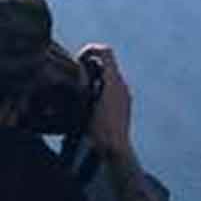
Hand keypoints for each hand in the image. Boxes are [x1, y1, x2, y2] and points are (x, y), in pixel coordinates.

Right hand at [77, 43, 133, 158]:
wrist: (116, 150)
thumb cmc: (100, 130)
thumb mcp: (85, 106)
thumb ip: (83, 85)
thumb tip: (78, 71)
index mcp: (114, 81)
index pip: (106, 51)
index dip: (91, 49)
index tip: (77, 59)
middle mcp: (122, 85)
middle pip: (106, 63)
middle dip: (90, 64)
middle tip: (75, 74)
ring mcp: (125, 95)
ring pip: (109, 76)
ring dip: (94, 77)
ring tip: (79, 89)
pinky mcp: (125, 105)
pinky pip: (112, 88)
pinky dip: (100, 88)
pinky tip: (88, 102)